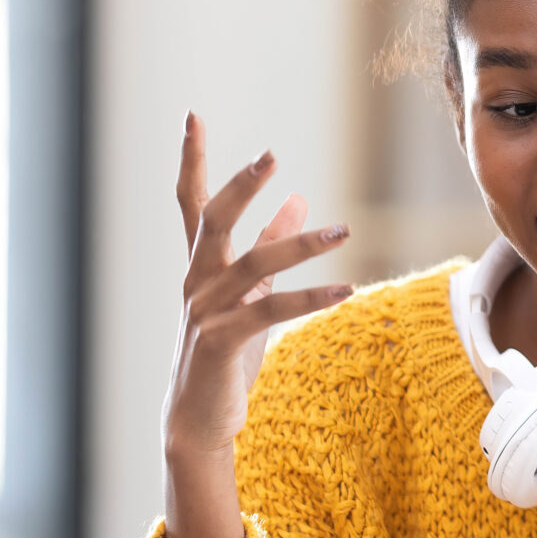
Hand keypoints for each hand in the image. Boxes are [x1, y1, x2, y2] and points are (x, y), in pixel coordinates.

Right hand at [161, 115, 351, 537]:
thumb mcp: (253, 293)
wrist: (199, 420)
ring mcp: (206, 311)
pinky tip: (346, 288)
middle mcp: (196, 282)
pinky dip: (311, 297)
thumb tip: (299, 198)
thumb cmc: (225, 353)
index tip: (191, 117)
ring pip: (253, 264)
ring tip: (345, 228)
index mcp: (201, 266)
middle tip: (268, 155)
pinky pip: (271, 310)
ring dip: (301, 244)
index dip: (191, 160)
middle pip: (212, 221)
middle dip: (240, 186)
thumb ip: (271, 245)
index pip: (191, 203)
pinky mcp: (222, 342)